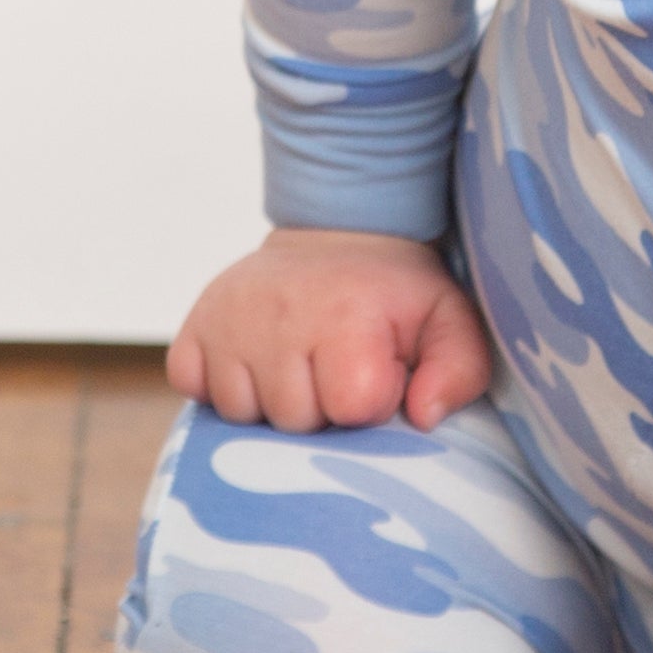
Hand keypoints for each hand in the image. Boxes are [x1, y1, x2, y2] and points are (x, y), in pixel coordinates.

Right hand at [165, 228, 495, 434]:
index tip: (375, 372)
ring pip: (240, 414)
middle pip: (293, 419)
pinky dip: (219, 386)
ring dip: (269, 402)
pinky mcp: (192, 326)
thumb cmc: (393, 293)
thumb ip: (459, 372)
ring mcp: (227, 320)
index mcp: (344, 315)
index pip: (350, 407)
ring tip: (295, 365)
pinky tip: (253, 364)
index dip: (369, 402)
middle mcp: (278, 314)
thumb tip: (423, 417)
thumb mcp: (448, 320)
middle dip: (319, 408)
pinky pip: (193, 388)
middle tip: (331, 367)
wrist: (337, 233)